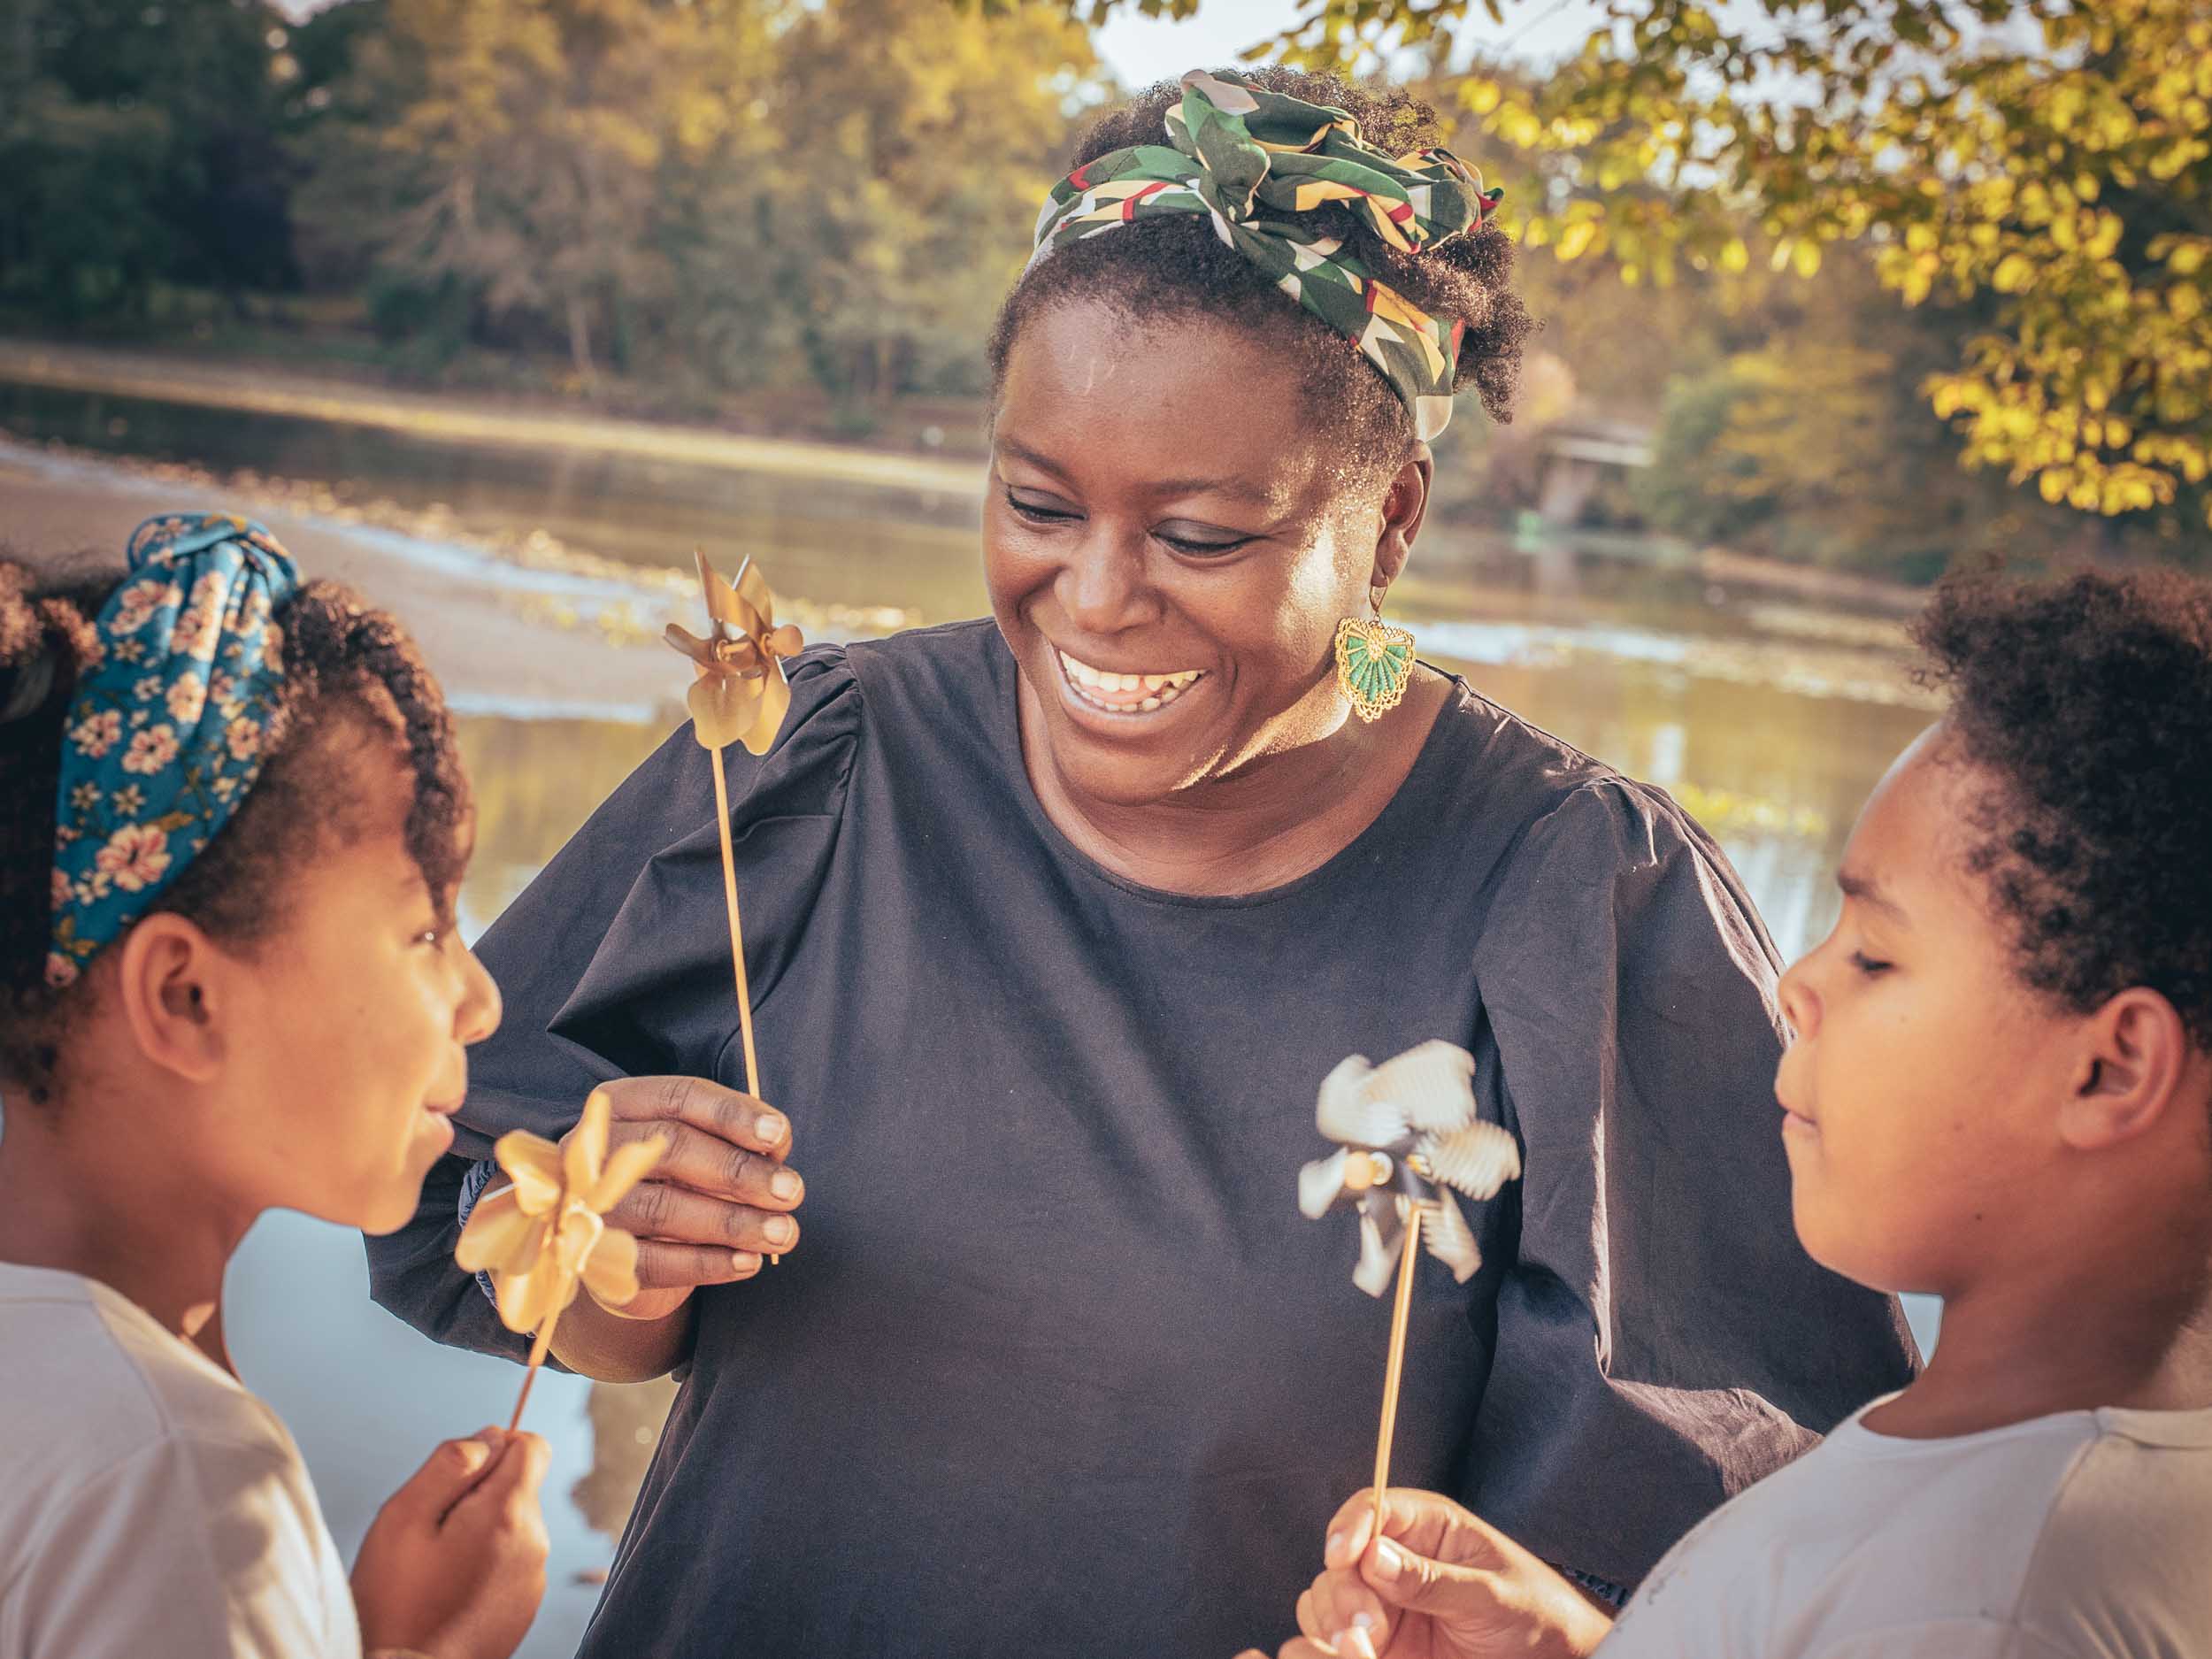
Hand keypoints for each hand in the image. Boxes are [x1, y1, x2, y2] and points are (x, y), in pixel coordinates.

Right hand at [353, 1429, 550, 1658]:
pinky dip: (485, 1563)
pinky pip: (511, 1560)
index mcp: (508, 1513)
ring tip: (437, 1566)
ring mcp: (534, 1577)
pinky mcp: (526, 1604)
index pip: (532, 1445)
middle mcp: (535, 1542)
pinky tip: (449, 1590)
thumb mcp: (403, 1517)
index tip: (455, 1480)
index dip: (494, 1447)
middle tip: (434, 1532)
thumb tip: (490, 1436)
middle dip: (479, 1493)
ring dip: (480, 1530)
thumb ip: (450, 1464)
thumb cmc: (394, 1601)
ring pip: (513, 1524)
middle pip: (518, 1485)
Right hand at [571, 1075, 801, 1322]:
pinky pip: (654, 1262)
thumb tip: (776, 1149)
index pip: (681, 1097)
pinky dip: (708, 1264)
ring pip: (664, 1209)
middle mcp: (594, 1149)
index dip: (734, 1115)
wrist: (619, 1247)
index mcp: (622, 1105)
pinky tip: (749, 1263)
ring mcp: (587, 1205)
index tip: (780, 1135)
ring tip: (782, 1232)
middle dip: (741, 1172)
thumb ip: (737, 1142)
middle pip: (673, 1149)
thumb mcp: (700, 1149)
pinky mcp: (593, 1259)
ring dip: (733, 1222)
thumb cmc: (673, 1181)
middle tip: (792, 1191)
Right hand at [1233, 1489, 1612, 1658]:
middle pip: (1341, 1558)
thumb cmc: (1534, 1613)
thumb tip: (1373, 1556)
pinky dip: (1332, 1645)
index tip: (1342, 1556)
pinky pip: (1334, 1635)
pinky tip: (1358, 1654)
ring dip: (1335, 1619)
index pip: (1372, 1507)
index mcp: (1429, 1527)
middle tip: (1369, 1624)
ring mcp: (1386, 1601)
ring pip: (1327, 1596)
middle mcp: (1398, 1558)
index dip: (1349, 1527)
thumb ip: (1434, 1578)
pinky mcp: (1381, 1641)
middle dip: (1344, 1590)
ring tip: (1367, 1644)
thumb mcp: (1492, 1594)